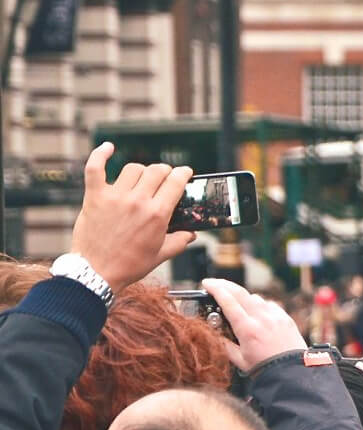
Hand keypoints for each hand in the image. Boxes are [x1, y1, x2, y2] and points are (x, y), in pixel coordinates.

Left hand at [71, 142, 195, 291]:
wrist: (96, 272)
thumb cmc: (129, 266)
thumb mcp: (160, 256)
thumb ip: (179, 242)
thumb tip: (192, 234)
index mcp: (157, 215)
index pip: (176, 182)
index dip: (184, 174)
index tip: (185, 172)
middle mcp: (138, 201)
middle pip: (156, 170)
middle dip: (165, 171)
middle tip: (165, 176)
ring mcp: (115, 196)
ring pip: (133, 168)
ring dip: (142, 170)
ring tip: (142, 177)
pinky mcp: (95, 196)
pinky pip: (95, 167)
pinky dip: (101, 154)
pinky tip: (108, 148)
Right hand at [202, 278, 307, 370]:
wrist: (292, 373)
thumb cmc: (266, 369)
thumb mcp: (239, 360)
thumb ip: (225, 344)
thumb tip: (214, 333)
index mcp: (247, 329)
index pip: (228, 301)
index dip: (215, 289)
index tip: (207, 284)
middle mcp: (262, 318)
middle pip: (240, 292)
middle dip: (225, 285)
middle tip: (215, 283)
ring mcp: (276, 316)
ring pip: (255, 297)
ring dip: (243, 297)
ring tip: (236, 303)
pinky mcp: (286, 317)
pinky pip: (270, 304)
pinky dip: (260, 305)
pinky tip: (256, 313)